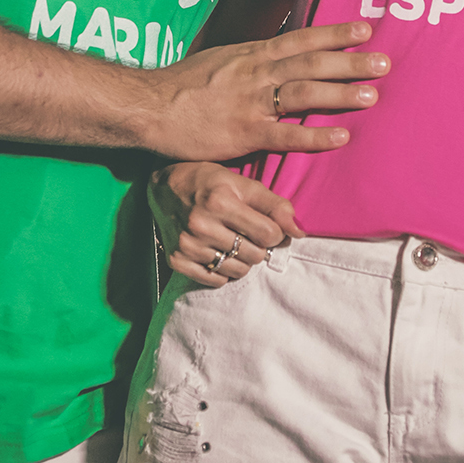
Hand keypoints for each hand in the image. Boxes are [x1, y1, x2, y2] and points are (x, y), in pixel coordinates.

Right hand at [144, 20, 388, 161]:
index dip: (335, 34)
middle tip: (384, 62)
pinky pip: (285, 134)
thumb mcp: (220, 60)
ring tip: (372, 95)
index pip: (301, 38)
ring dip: (340, 93)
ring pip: (304, 93)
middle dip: (350, 62)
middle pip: (311, 63)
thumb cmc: (182, 85)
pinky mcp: (243, 132)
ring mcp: (250, 102)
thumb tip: (275, 57)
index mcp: (252, 55)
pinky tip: (341, 136)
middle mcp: (256, 73)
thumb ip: (250, 61)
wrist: (149, 105)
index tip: (366, 29)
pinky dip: (314, 135)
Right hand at [150, 163, 302, 287]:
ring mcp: (187, 244)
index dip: (276, 232)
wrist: (164, 187)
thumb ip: (274, 205)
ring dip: (243, 260)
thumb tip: (300, 231)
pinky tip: (218, 251)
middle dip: (260, 246)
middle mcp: (201, 224)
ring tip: (234, 241)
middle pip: (255, 255)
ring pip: (238, 271)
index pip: (269, 234)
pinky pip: (216, 281)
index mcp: (220, 201)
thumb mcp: (242, 184)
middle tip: (249, 233)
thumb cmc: (209, 182)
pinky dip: (223, 271)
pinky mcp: (177, 260)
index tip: (270, 226)